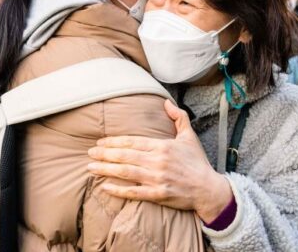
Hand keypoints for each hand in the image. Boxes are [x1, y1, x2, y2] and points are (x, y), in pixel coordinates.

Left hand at [87, 100, 233, 222]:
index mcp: (162, 146)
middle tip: (89, 152)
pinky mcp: (158, 195)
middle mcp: (157, 162)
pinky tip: (105, 187)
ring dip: (105, 169)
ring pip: (125, 172)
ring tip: (90, 166)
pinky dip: (118, 190)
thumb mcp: (189, 136)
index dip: (114, 141)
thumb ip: (178, 117)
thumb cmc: (197, 163)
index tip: (100, 141)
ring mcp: (157, 179)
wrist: (208, 189)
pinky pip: (134, 192)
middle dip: (104, 153)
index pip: (132, 141)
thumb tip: (166, 102)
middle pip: (125, 156)